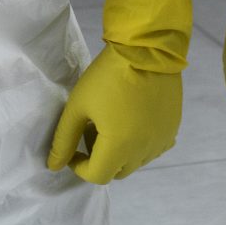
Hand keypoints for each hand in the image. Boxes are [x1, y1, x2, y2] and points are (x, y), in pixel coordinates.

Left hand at [47, 0, 190, 183]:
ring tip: (111, 122)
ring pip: (136, 161)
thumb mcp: (78, 106)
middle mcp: (143, 151)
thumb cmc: (107, 76)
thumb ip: (64, 139)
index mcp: (119, 147)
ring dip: (120, 152)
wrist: (147, 49)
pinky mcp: (172, 128)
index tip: (71, 147)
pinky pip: (153, 148)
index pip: (96, 175)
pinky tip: (133, 120)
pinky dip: (140, 143)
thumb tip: (54, 166)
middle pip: (116, 171)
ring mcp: (161, 140)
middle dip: (99, 158)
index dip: (78, 165)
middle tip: (90, 130)